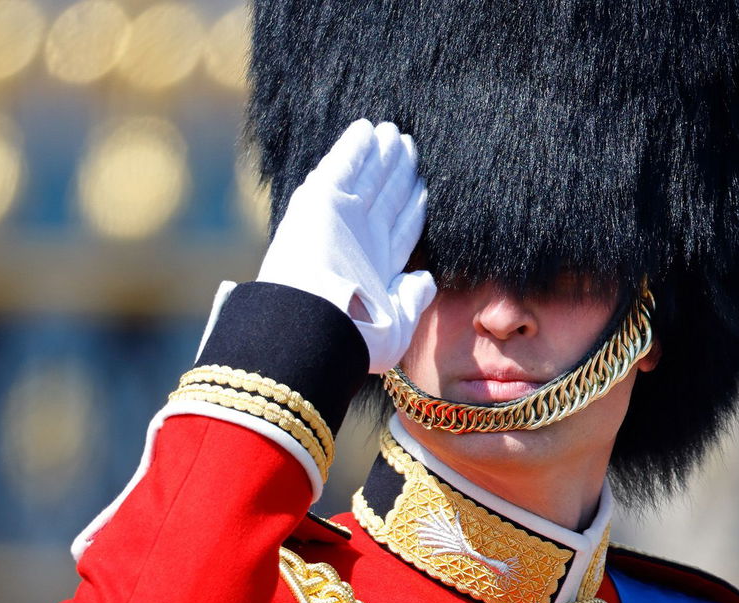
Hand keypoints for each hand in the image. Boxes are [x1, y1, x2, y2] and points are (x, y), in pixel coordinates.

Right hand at [257, 119, 436, 373]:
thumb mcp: (397, 324)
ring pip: (368, 177)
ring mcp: (340, 217)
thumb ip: (413, 297)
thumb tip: (426, 279)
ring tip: (396, 133)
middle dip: (398, 173)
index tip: (423, 188)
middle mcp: (360, 238)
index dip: (412, 207)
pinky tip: (367, 129)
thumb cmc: (356, 336)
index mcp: (378, 266)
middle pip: (386, 197)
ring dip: (381, 155)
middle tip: (409, 146)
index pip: (400, 228)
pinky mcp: (320, 199)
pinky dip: (354, 147)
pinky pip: (342, 165)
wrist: (312, 326)